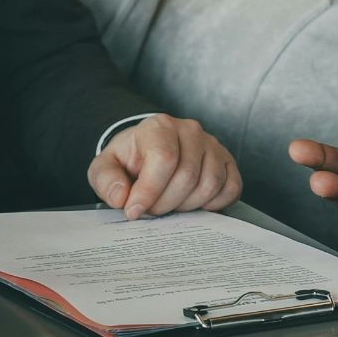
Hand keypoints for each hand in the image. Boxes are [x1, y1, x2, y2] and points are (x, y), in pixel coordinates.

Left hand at [87, 115, 241, 219]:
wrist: (149, 151)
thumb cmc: (130, 160)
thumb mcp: (106, 167)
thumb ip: (106, 180)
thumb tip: (121, 197)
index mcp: (160, 126)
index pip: (164, 159)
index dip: (150, 191)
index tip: (134, 210)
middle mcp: (190, 130)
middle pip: (187, 176)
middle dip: (165, 203)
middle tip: (151, 209)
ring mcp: (213, 145)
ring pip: (210, 185)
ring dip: (187, 206)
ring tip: (170, 204)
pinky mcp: (228, 161)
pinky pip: (231, 188)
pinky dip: (214, 204)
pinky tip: (194, 203)